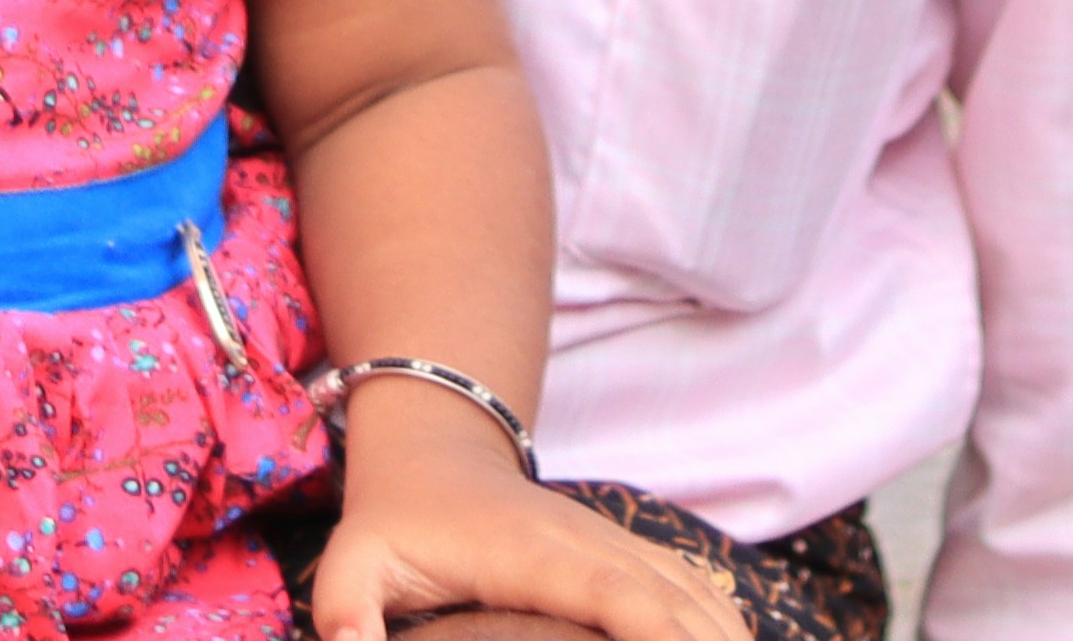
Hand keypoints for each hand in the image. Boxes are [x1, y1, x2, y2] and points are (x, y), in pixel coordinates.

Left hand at [305, 398, 744, 640]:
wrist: (433, 451)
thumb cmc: (392, 521)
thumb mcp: (349, 568)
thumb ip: (346, 617)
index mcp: (534, 554)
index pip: (615, 594)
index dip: (661, 631)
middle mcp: (588, 543)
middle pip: (674, 598)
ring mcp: (612, 541)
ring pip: (692, 589)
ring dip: (726, 634)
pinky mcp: (621, 550)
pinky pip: (688, 582)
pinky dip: (719, 618)